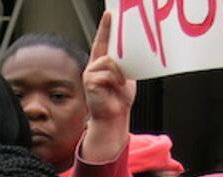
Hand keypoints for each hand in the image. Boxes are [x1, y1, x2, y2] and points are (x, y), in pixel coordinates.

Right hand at [80, 11, 134, 162]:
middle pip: (104, 47)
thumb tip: (132, 54)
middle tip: (117, 41)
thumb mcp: (127, 76)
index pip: (103, 42)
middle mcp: (94, 66)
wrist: (114, 116)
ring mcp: (90, 73)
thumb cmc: (119, 98)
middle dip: (111, 40)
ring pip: (109, 61)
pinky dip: (115, 78)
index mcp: (103, 64)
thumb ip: (125, 64)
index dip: (106, 28)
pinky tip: (116, 86)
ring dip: (119, 71)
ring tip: (121, 83)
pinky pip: (106, 72)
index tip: (110, 14)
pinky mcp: (90, 81)